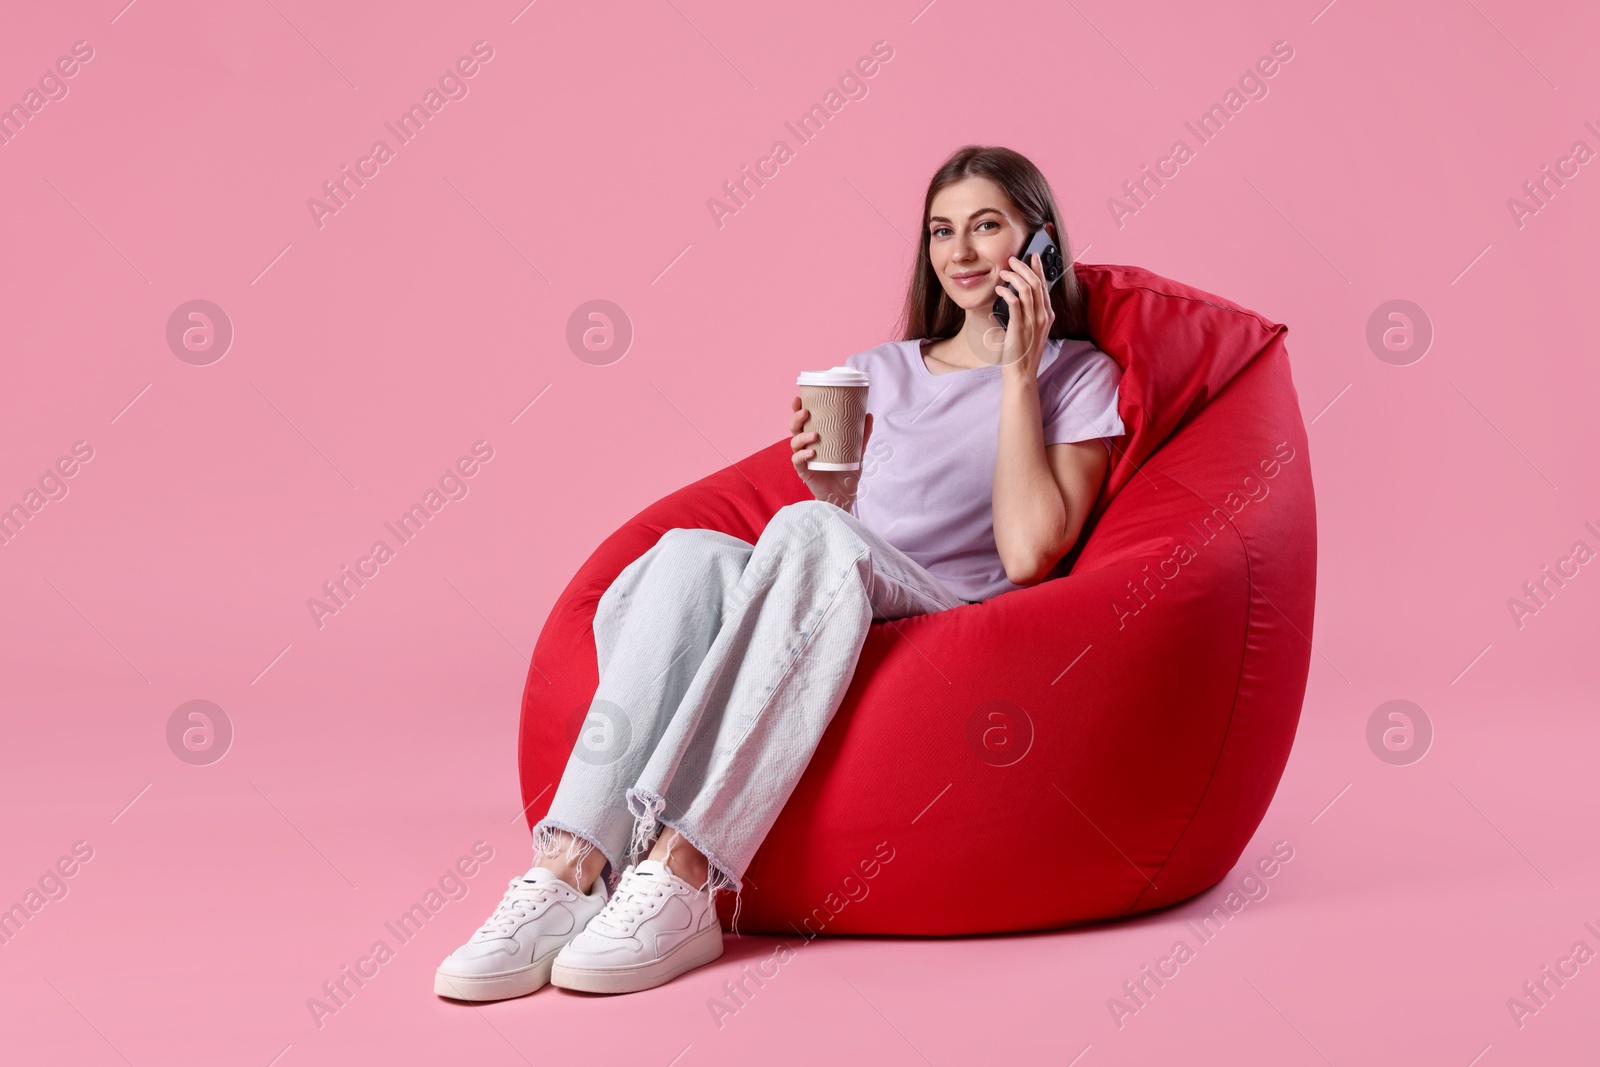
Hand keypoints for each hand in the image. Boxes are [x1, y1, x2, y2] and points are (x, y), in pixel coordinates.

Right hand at [790, 396, 873, 509]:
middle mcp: (806, 446)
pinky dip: (802, 455)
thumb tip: (869, 414)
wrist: (844, 495)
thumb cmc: (846, 472)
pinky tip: (812, 452)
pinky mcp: (804, 472)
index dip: (798, 409)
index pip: (803, 421)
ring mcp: (804, 459)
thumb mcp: (856, 451)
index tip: (799, 398)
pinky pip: (797, 461)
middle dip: (796, 418)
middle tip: (806, 412)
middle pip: (794, 429)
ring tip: (815, 435)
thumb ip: (862, 434)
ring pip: (794, 443)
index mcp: (815, 439)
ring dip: (802, 437)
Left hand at [992, 252, 1055, 375]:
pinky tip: (999, 289)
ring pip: (1027, 289)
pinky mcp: (1019, 327)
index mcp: (1047, 315)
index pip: (1045, 285)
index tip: (1032, 256)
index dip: (1038, 268)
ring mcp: (1032, 322)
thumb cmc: (1024, 352)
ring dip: (1014, 277)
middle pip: (1036, 283)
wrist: (1022, 372)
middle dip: (1024, 267)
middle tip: (1012, 259)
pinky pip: (1014, 303)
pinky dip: (1006, 292)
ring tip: (1003, 272)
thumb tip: (1017, 295)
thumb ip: (1028, 312)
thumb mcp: (1031, 329)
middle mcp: (1043, 316)